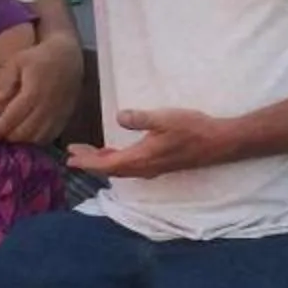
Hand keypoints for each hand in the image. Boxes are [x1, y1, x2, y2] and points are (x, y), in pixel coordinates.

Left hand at [0, 32, 82, 144]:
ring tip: (14, 134)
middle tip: (0, 135)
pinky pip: (51, 136)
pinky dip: (38, 139)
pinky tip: (30, 134)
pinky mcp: (66, 116)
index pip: (12, 117)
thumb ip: (6, 79)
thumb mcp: (17, 61)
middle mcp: (47, 105)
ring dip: (24, 140)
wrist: (68, 56)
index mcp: (33, 92)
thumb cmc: (38, 57)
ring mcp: (58, 113)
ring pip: (38, 137)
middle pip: (25, 132)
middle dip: (10, 137)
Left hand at [67, 107, 235, 179]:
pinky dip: (116, 161)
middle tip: (72, 153)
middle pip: (110, 169)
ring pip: (120, 169)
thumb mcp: (165, 118)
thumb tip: (118, 117)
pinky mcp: (159, 164)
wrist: (217, 143)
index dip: (86, 161)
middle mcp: (143, 168)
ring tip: (89, 152)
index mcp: (140, 158)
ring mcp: (152, 168)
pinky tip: (116, 153)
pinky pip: (130, 167)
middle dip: (90, 161)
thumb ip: (140, 118)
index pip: (106, 164)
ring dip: (103, 162)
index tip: (69, 159)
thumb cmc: (192, 129)